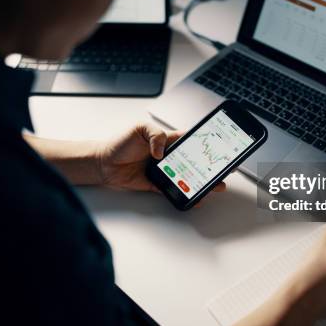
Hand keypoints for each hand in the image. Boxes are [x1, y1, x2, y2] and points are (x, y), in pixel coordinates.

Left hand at [98, 123, 226, 193]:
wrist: (102, 163)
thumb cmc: (119, 142)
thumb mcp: (139, 128)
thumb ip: (154, 135)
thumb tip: (162, 152)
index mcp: (167, 139)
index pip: (191, 139)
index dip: (206, 142)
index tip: (219, 146)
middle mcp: (167, 155)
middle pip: (194, 161)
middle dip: (210, 166)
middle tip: (223, 171)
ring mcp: (163, 171)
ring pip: (186, 177)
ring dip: (200, 182)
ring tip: (213, 186)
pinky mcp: (156, 184)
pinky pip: (173, 191)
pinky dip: (184, 195)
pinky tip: (193, 197)